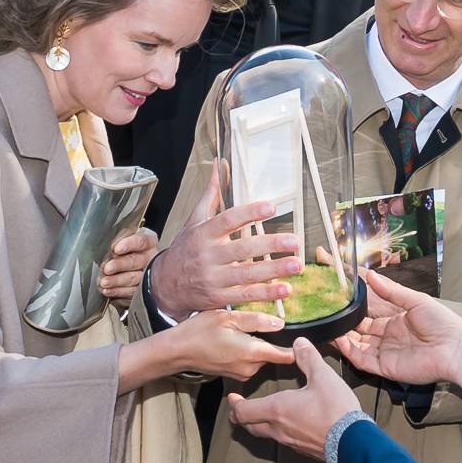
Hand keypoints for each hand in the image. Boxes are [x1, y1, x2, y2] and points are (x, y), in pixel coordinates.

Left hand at [100, 227, 156, 303]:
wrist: (126, 259)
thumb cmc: (125, 246)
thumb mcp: (123, 238)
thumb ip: (118, 240)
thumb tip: (112, 249)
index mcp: (148, 243)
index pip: (141, 242)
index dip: (129, 244)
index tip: (116, 249)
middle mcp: (150, 258)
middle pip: (136, 261)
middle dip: (120, 265)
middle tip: (107, 268)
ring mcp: (147, 275)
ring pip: (134, 278)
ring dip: (117, 280)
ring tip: (104, 282)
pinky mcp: (141, 289)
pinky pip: (131, 292)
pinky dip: (117, 291)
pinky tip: (107, 290)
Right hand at [140, 308, 295, 384]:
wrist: (178, 352)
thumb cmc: (199, 331)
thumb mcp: (228, 317)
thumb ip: (256, 320)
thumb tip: (280, 323)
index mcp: (252, 352)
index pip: (286, 355)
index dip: (297, 347)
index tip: (306, 338)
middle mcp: (251, 367)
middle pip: (274, 354)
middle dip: (274, 341)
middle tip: (268, 323)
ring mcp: (243, 373)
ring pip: (262, 357)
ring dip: (260, 345)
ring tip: (248, 330)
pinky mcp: (236, 374)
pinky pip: (251, 361)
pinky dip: (249, 351)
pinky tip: (237, 339)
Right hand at [149, 160, 300, 316]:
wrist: (165, 285)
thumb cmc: (185, 249)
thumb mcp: (194, 220)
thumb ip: (212, 194)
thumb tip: (219, 165)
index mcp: (204, 234)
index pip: (227, 220)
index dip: (249, 213)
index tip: (270, 207)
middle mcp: (208, 256)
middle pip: (242, 249)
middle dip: (270, 245)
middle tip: (294, 241)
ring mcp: (214, 278)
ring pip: (247, 274)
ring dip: (274, 270)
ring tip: (296, 265)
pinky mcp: (219, 297)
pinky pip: (245, 296)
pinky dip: (266, 294)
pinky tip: (284, 289)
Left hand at [227, 338, 360, 461]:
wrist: (353, 442)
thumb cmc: (335, 410)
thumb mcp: (323, 377)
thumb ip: (308, 358)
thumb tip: (299, 343)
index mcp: (277, 409)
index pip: (242, 411)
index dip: (234, 404)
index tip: (232, 396)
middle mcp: (277, 428)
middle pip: (248, 425)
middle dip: (241, 415)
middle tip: (240, 405)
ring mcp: (288, 441)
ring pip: (263, 433)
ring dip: (257, 423)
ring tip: (260, 412)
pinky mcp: (301, 449)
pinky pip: (280, 439)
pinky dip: (274, 430)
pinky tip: (286, 422)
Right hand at [332, 270, 461, 389]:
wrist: (455, 350)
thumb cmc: (442, 323)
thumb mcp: (415, 300)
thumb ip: (391, 290)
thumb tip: (371, 275)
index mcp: (396, 318)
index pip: (369, 310)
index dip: (354, 304)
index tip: (338, 296)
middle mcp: (388, 334)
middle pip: (360, 327)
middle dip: (343, 320)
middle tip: (326, 311)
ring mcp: (385, 351)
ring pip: (357, 344)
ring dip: (343, 336)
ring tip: (327, 325)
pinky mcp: (385, 366)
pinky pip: (362, 360)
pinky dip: (349, 351)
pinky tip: (339, 341)